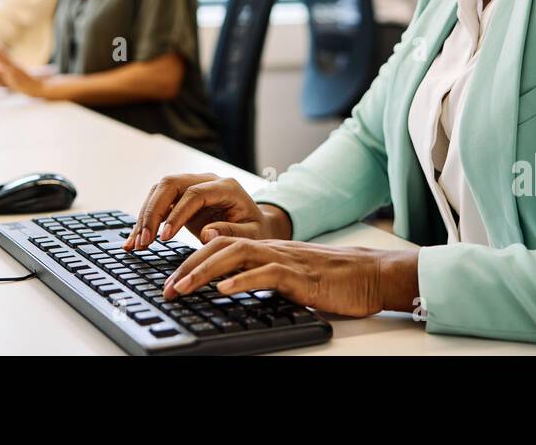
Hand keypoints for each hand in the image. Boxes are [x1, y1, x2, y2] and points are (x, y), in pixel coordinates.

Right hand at [125, 173, 291, 249]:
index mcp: (226, 187)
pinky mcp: (181, 197)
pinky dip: (144, 221)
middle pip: (170, 184)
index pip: (194, 193)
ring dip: (145, 216)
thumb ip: (232, 233)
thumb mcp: (252, 235)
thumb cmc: (255, 230)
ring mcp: (192, 185)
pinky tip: (133, 240)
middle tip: (144, 241)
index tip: (165, 237)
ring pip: (159, 191)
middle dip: (153, 212)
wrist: (255, 224)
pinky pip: (158, 203)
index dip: (177, 214)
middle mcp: (206, 180)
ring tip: (136, 245)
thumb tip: (206, 233)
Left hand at [160, 238, 417, 317]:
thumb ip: (261, 276)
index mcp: (266, 248)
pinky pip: (266, 274)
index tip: (171, 280)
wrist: (369, 274)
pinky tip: (224, 289)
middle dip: (189, 267)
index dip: (193, 261)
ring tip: (183, 287)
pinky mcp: (299, 275)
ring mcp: (284, 259)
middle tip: (167, 288)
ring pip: (236, 256)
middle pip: (220, 247)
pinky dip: (243, 280)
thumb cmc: (332, 278)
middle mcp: (270, 248)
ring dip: (205, 272)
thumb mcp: (288, 276)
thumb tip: (229, 286)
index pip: (220, 246)